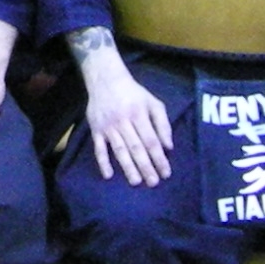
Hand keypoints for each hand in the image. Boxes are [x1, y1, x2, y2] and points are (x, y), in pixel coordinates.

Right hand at [78, 58, 172, 185]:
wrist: (105, 80)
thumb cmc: (134, 94)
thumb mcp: (153, 103)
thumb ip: (163, 124)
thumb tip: (169, 147)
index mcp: (139, 114)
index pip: (151, 140)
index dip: (159, 158)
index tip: (166, 173)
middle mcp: (124, 121)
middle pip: (136, 147)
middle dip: (146, 166)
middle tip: (153, 183)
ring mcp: (108, 126)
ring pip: (119, 149)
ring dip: (127, 167)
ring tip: (136, 182)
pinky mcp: (96, 130)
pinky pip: (99, 148)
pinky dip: (103, 162)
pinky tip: (108, 175)